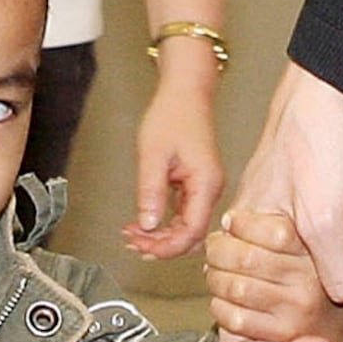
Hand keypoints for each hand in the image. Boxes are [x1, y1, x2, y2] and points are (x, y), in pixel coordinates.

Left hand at [119, 59, 225, 259]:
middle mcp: (210, 189)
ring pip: (186, 228)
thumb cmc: (173, 115)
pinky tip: (145, 224)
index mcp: (206, 183)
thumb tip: (147, 224)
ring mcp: (205, 188)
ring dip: (161, 237)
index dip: (167, 247)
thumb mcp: (153, 155)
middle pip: (191, 236)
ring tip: (133, 236)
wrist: (184, 93)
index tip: (143, 248)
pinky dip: (164, 224)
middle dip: (162, 246)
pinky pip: (183, 215)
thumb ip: (150, 192)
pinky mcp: (197, 185)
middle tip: (132, 243)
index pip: (192, 231)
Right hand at [217, 63, 342, 341]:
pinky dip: (331, 280)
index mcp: (244, 232)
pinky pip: (312, 259)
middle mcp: (256, 229)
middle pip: (259, 298)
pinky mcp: (309, 208)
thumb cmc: (317, 143)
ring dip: (313, 307)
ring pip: (289, 280)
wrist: (337, 87)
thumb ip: (336, 269)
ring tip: (337, 334)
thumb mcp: (326, 217)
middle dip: (287, 331)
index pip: (234, 303)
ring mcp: (281, 219)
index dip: (264, 337)